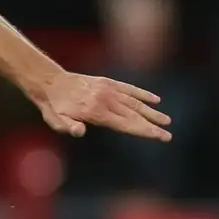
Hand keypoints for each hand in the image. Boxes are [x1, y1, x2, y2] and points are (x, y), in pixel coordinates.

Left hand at [34, 72, 172, 141]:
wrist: (49, 82)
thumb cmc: (52, 106)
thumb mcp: (55, 120)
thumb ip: (68, 126)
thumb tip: (79, 132)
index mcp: (96, 112)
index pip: (126, 124)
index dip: (144, 131)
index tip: (160, 136)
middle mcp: (105, 100)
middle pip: (134, 115)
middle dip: (152, 126)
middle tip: (168, 135)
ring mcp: (108, 90)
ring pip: (135, 102)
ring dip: (152, 112)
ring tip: (166, 121)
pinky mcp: (108, 82)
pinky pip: (128, 88)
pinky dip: (142, 94)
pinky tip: (155, 100)